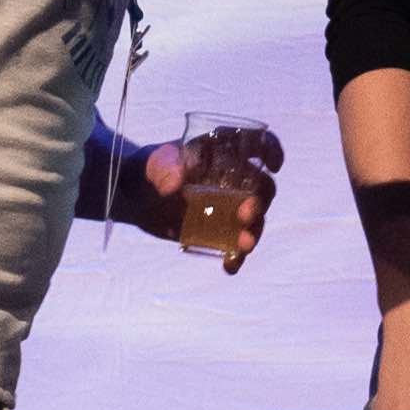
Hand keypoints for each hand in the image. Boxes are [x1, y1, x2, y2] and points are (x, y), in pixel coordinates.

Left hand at [127, 125, 284, 271]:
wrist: (135, 197)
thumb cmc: (146, 170)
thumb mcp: (150, 165)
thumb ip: (162, 169)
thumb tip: (175, 183)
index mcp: (221, 151)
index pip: (255, 143)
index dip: (271, 150)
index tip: (274, 165)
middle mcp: (233, 178)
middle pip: (261, 187)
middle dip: (260, 202)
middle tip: (245, 215)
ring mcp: (229, 206)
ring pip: (254, 219)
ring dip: (254, 232)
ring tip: (244, 246)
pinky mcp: (220, 230)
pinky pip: (235, 245)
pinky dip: (236, 256)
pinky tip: (229, 266)